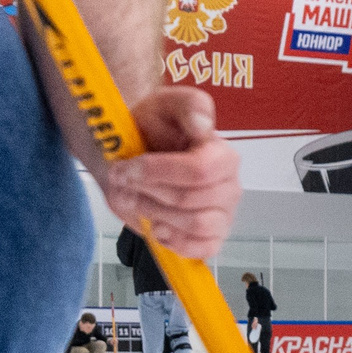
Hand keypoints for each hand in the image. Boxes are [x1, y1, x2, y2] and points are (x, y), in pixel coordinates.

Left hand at [106, 88, 237, 259]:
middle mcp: (228, 187)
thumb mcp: (166, 103)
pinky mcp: (210, 237)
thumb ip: (190, 106)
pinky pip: (202, 249)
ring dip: (153, 213)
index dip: (159, 172)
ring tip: (133, 199)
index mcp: (222, 155)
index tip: (128, 168)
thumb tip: (203, 127)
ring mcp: (222, 215)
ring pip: (195, 224)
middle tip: (122, 181)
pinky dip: (174, 241)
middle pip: (191, 199)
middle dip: (148, 192)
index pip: (201, 171)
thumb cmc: (152, 127)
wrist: (135, 149)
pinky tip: (156, 225)